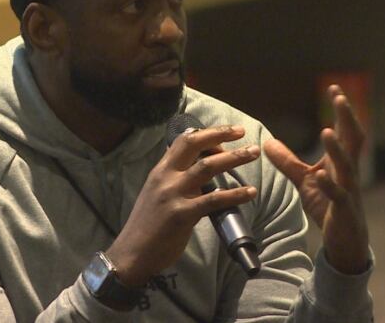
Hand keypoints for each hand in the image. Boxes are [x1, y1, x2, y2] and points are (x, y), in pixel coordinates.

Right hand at [107, 125, 259, 286]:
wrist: (132, 253)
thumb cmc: (147, 225)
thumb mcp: (155, 193)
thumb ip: (173, 179)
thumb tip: (193, 166)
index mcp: (160, 171)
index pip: (183, 141)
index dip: (206, 133)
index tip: (226, 132)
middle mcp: (165, 177)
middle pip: (194, 144)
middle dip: (220, 134)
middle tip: (241, 131)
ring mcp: (173, 195)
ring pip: (207, 167)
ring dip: (234, 157)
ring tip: (253, 153)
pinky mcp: (182, 215)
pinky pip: (214, 200)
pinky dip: (235, 194)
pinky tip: (250, 192)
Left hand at [263, 85, 369, 273]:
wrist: (344, 242)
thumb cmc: (329, 207)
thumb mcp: (305, 180)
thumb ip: (288, 161)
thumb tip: (267, 142)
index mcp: (341, 163)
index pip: (345, 130)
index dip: (341, 111)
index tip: (334, 88)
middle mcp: (349, 173)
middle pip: (354, 141)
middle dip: (348, 119)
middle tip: (340, 98)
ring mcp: (349, 191)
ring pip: (347, 166)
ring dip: (337, 149)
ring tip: (326, 131)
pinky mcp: (344, 211)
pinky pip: (338, 196)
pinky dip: (330, 185)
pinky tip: (320, 175)